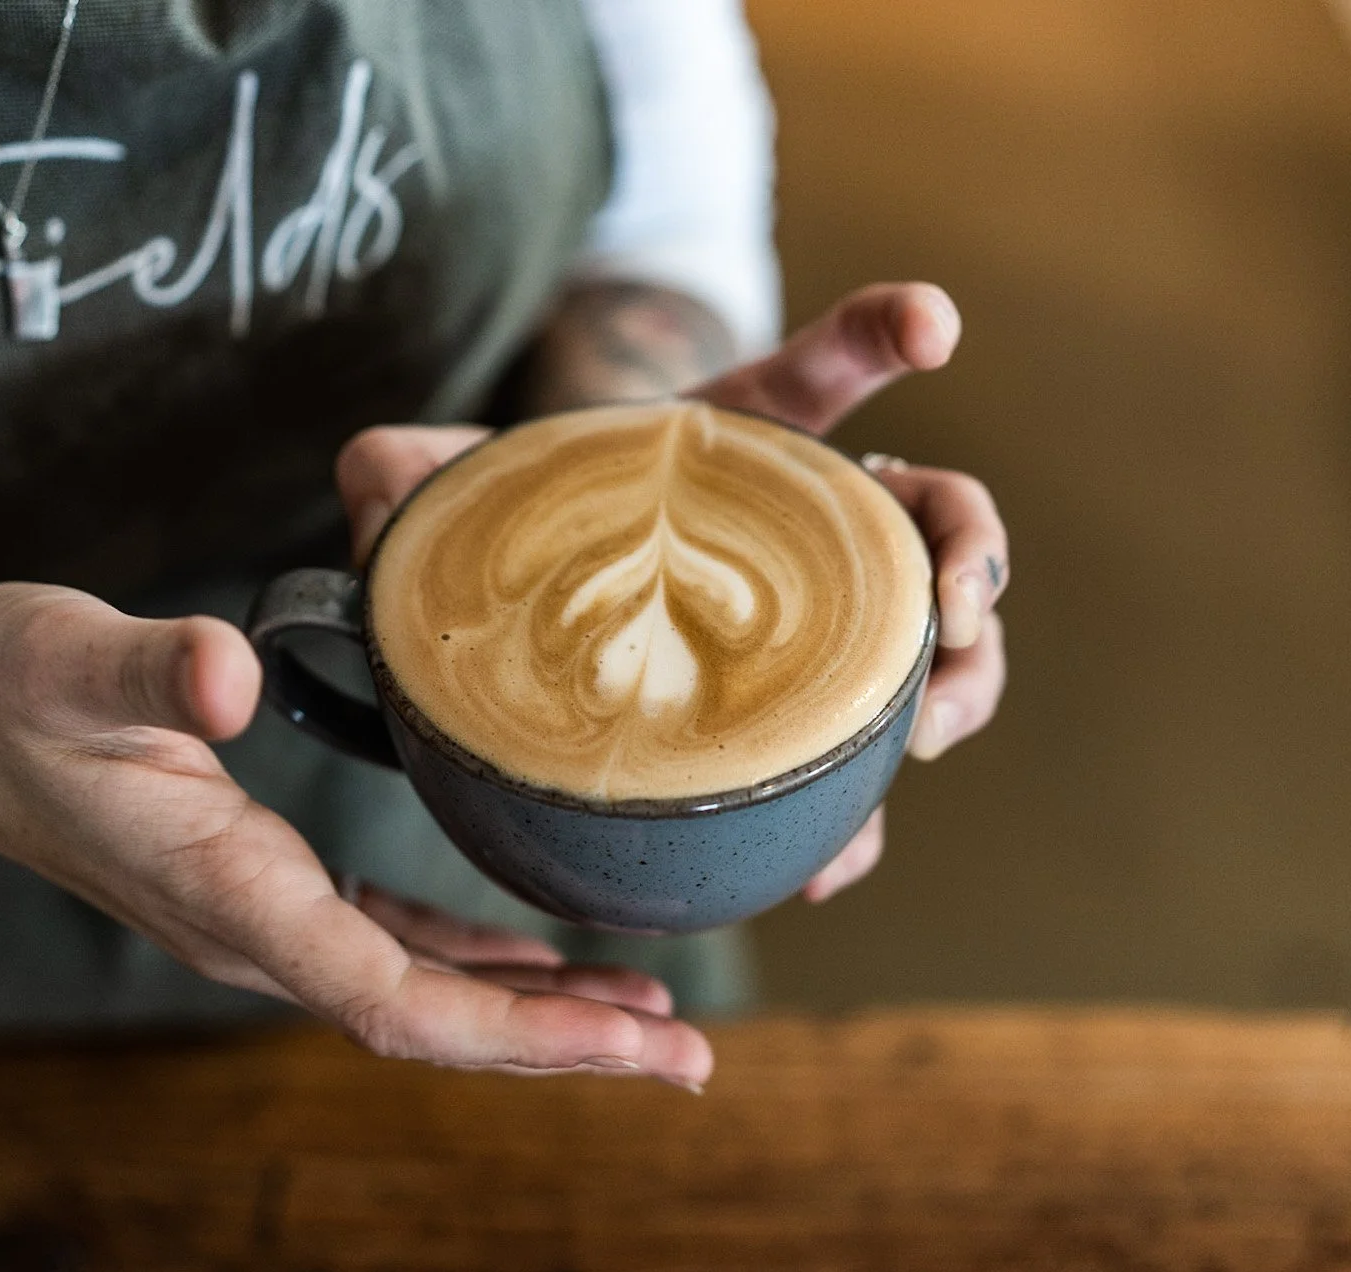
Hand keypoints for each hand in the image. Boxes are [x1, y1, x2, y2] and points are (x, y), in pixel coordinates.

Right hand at [0, 583, 711, 1088]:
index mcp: (234, 893)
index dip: (517, 1033)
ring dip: (537, 1015)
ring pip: (426, 995)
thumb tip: (228, 674)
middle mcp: (261, 929)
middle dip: (564, 1045)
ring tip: (649, 1017)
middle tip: (690, 1051)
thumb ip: (150, 672)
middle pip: (436, 1022)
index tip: (630, 1040)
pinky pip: (397, 950)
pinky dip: (477, 968)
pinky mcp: (270, 886)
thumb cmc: (2, 691)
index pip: (395, 1001)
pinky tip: (537, 965)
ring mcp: (267, 918)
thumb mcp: (64, 659)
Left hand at [338, 283, 1007, 905]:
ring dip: (960, 692)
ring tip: (918, 739)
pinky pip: (862, 779)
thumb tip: (377, 500)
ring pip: (940, 654)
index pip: (818, 374)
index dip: (883, 332)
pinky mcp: (798, 737)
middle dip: (973, 556)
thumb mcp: (456, 494)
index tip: (935, 323)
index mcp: (741, 453)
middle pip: (937, 518)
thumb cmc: (519, 543)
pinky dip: (864, 825)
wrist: (534, 627)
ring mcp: (820, 641)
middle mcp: (809, 540)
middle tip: (951, 611)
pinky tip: (828, 868)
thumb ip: (404, 476)